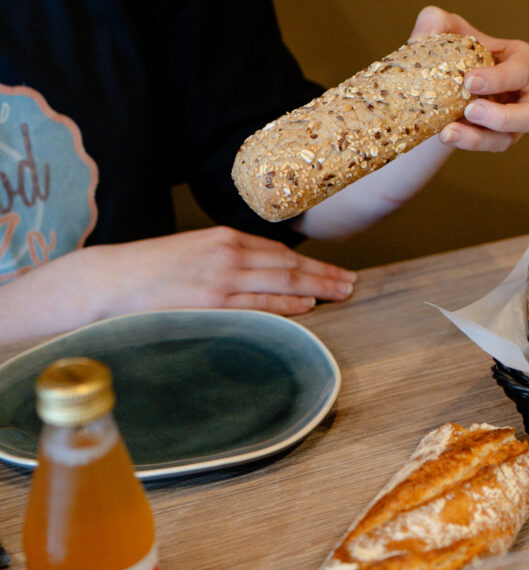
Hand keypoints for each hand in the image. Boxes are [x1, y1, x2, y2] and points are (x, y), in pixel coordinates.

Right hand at [0, 227, 354, 342]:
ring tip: (342, 293)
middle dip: (325, 273)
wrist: (109, 280)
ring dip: (317, 287)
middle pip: (290, 265)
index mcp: (224, 239)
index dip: (312, 262)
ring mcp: (222, 278)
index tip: (335, 271)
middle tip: (352, 282)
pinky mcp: (213, 302)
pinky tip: (310, 306)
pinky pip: (260, 304)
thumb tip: (262, 275)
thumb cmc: (151, 271)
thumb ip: (227, 260)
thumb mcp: (193, 253)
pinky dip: (288, 304)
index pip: (280, 252)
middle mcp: (228, 254)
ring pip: (282, 282)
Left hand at [409, 6, 528, 151]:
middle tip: (469, 111)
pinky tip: (446, 135)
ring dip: (480, 138)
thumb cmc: (460, 49)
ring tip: (449, 132)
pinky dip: (468, 143)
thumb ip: (436, 22)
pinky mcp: (500, 138)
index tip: (469, 81)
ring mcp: (518, 121)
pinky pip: (489, 146)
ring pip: (509, 138)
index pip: (522, 70)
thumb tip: (424, 33)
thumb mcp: (449, 30)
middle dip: (503, 116)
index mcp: (525, 61)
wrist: (449, 80)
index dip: (500, 78)